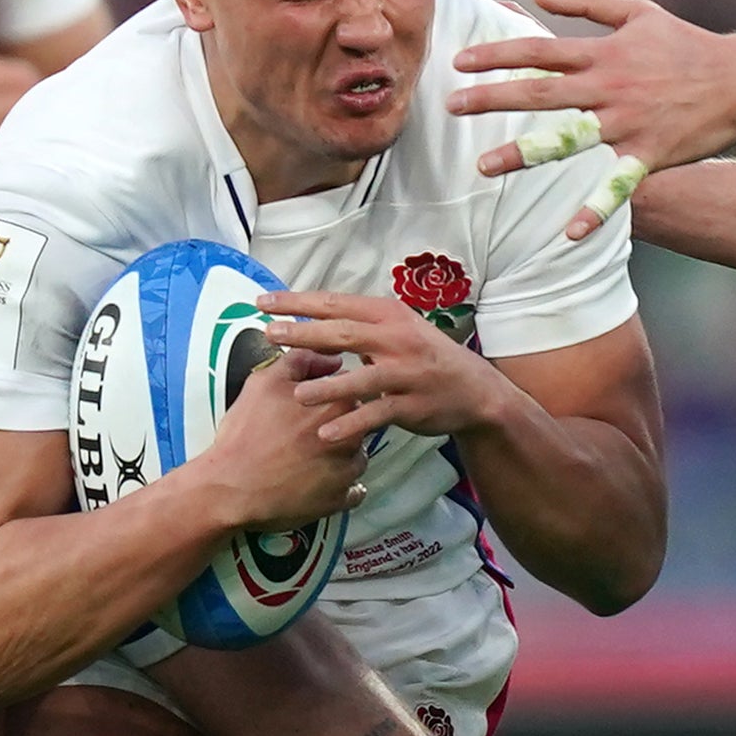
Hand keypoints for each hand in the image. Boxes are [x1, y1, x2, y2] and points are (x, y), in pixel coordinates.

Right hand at [182, 339, 369, 534]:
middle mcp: (351, 436)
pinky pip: (353, 491)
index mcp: (339, 403)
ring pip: (357, 457)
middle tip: (306, 435)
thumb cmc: (246, 434)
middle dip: (339, 426)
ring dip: (341, 457)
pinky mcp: (340, 499)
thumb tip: (331, 358)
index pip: (354, 391)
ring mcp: (348, 471)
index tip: (315, 407)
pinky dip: (341, 488)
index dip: (333, 398)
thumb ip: (302, 361)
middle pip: (359, 424)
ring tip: (307, 460)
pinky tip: (317, 483)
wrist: (230, 486)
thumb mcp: (265, 383)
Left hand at [261, 286, 514, 450]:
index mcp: (387, 315)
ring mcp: (407, 373)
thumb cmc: (423, 357)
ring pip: (362, 378)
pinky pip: (377, 415)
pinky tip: (326, 433)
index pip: (336, 303)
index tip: (263, 302)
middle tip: (269, 334)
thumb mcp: (396, 330)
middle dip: (303, 333)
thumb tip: (308, 319)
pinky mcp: (412, 405)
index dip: (298, 302)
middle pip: (343, 334)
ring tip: (297, 393)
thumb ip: (358, 326)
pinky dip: (352, 424)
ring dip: (328, 387)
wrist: (472, 389)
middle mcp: (397, 339)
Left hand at [454, 0, 735, 235]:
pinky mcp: (649, 154)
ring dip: (523, 155)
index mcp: (603, 54)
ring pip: (566, 139)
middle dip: (491, 99)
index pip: (538, 52)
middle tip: (451, 106)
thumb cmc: (686, 44)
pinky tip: (567, 233)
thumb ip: (587, 2)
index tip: (459, 63)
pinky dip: (594, 210)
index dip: (496, 55)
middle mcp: (608, 88)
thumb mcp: (638, 11)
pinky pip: (616, 186)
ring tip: (484, 167)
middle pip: (539, 93)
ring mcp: (627, 124)